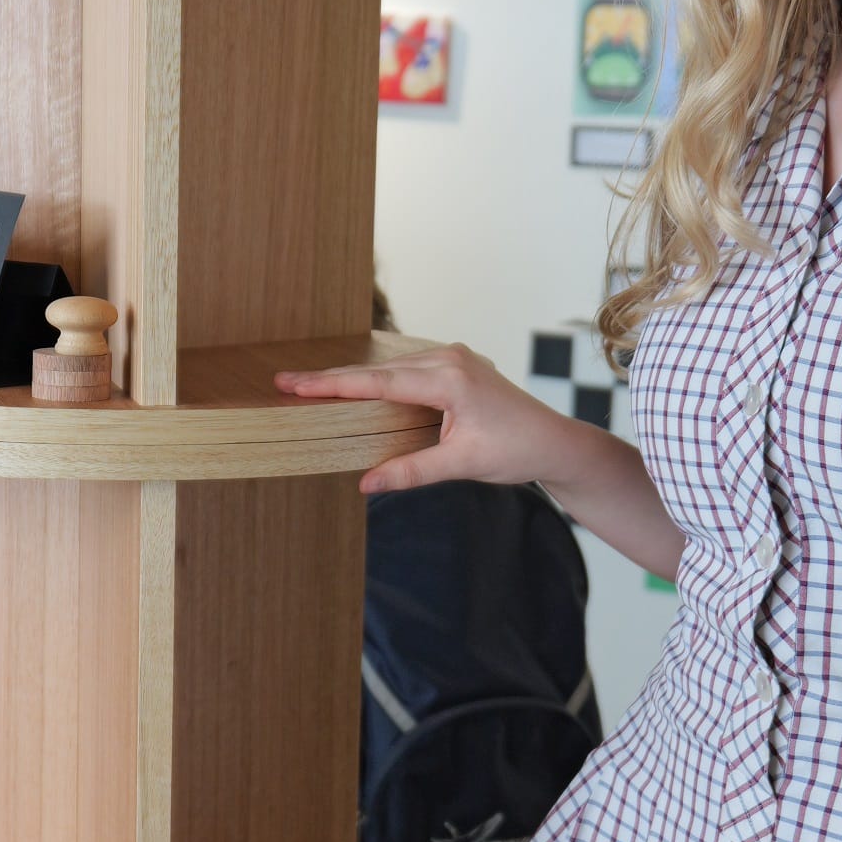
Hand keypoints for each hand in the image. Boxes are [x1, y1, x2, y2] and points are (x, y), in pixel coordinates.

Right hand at [275, 343, 580, 496]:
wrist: (554, 442)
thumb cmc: (516, 451)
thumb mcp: (461, 465)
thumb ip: (411, 472)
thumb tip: (365, 483)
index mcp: (449, 379)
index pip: (376, 382)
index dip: (331, 384)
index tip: (292, 383)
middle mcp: (449, 359)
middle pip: (378, 370)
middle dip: (333, 379)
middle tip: (287, 384)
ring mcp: (454, 358)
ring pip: (392, 369)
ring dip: (356, 380)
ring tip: (313, 388)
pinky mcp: (457, 366)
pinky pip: (409, 370)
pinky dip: (381, 381)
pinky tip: (358, 389)